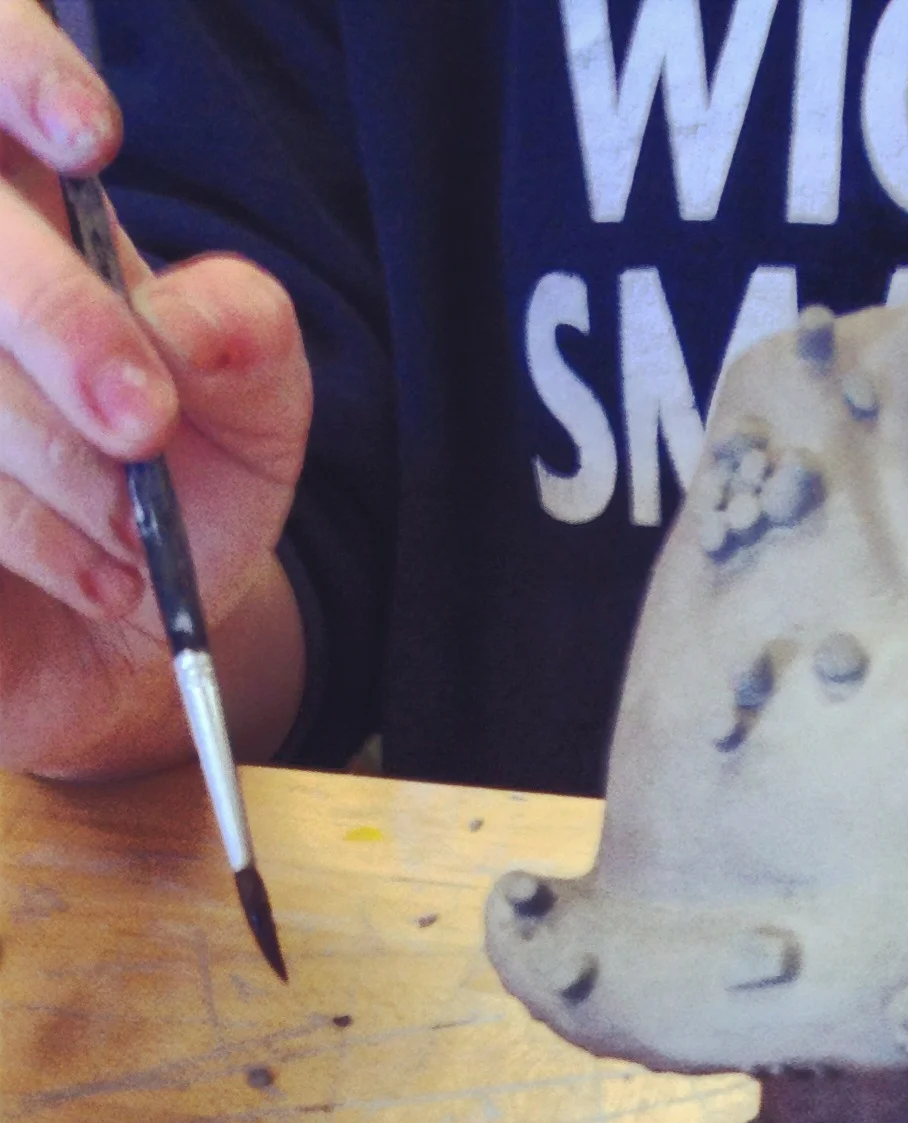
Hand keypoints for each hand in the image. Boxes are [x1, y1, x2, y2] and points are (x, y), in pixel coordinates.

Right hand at [0, 0, 310, 778]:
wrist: (122, 634)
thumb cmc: (179, 487)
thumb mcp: (253, 412)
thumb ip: (248, 338)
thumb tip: (190, 316)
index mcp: (20, 196)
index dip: (15, 71)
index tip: (92, 144)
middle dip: (52, 318)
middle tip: (140, 420)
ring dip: (51, 460)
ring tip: (131, 539)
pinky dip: (23, 531)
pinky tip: (92, 575)